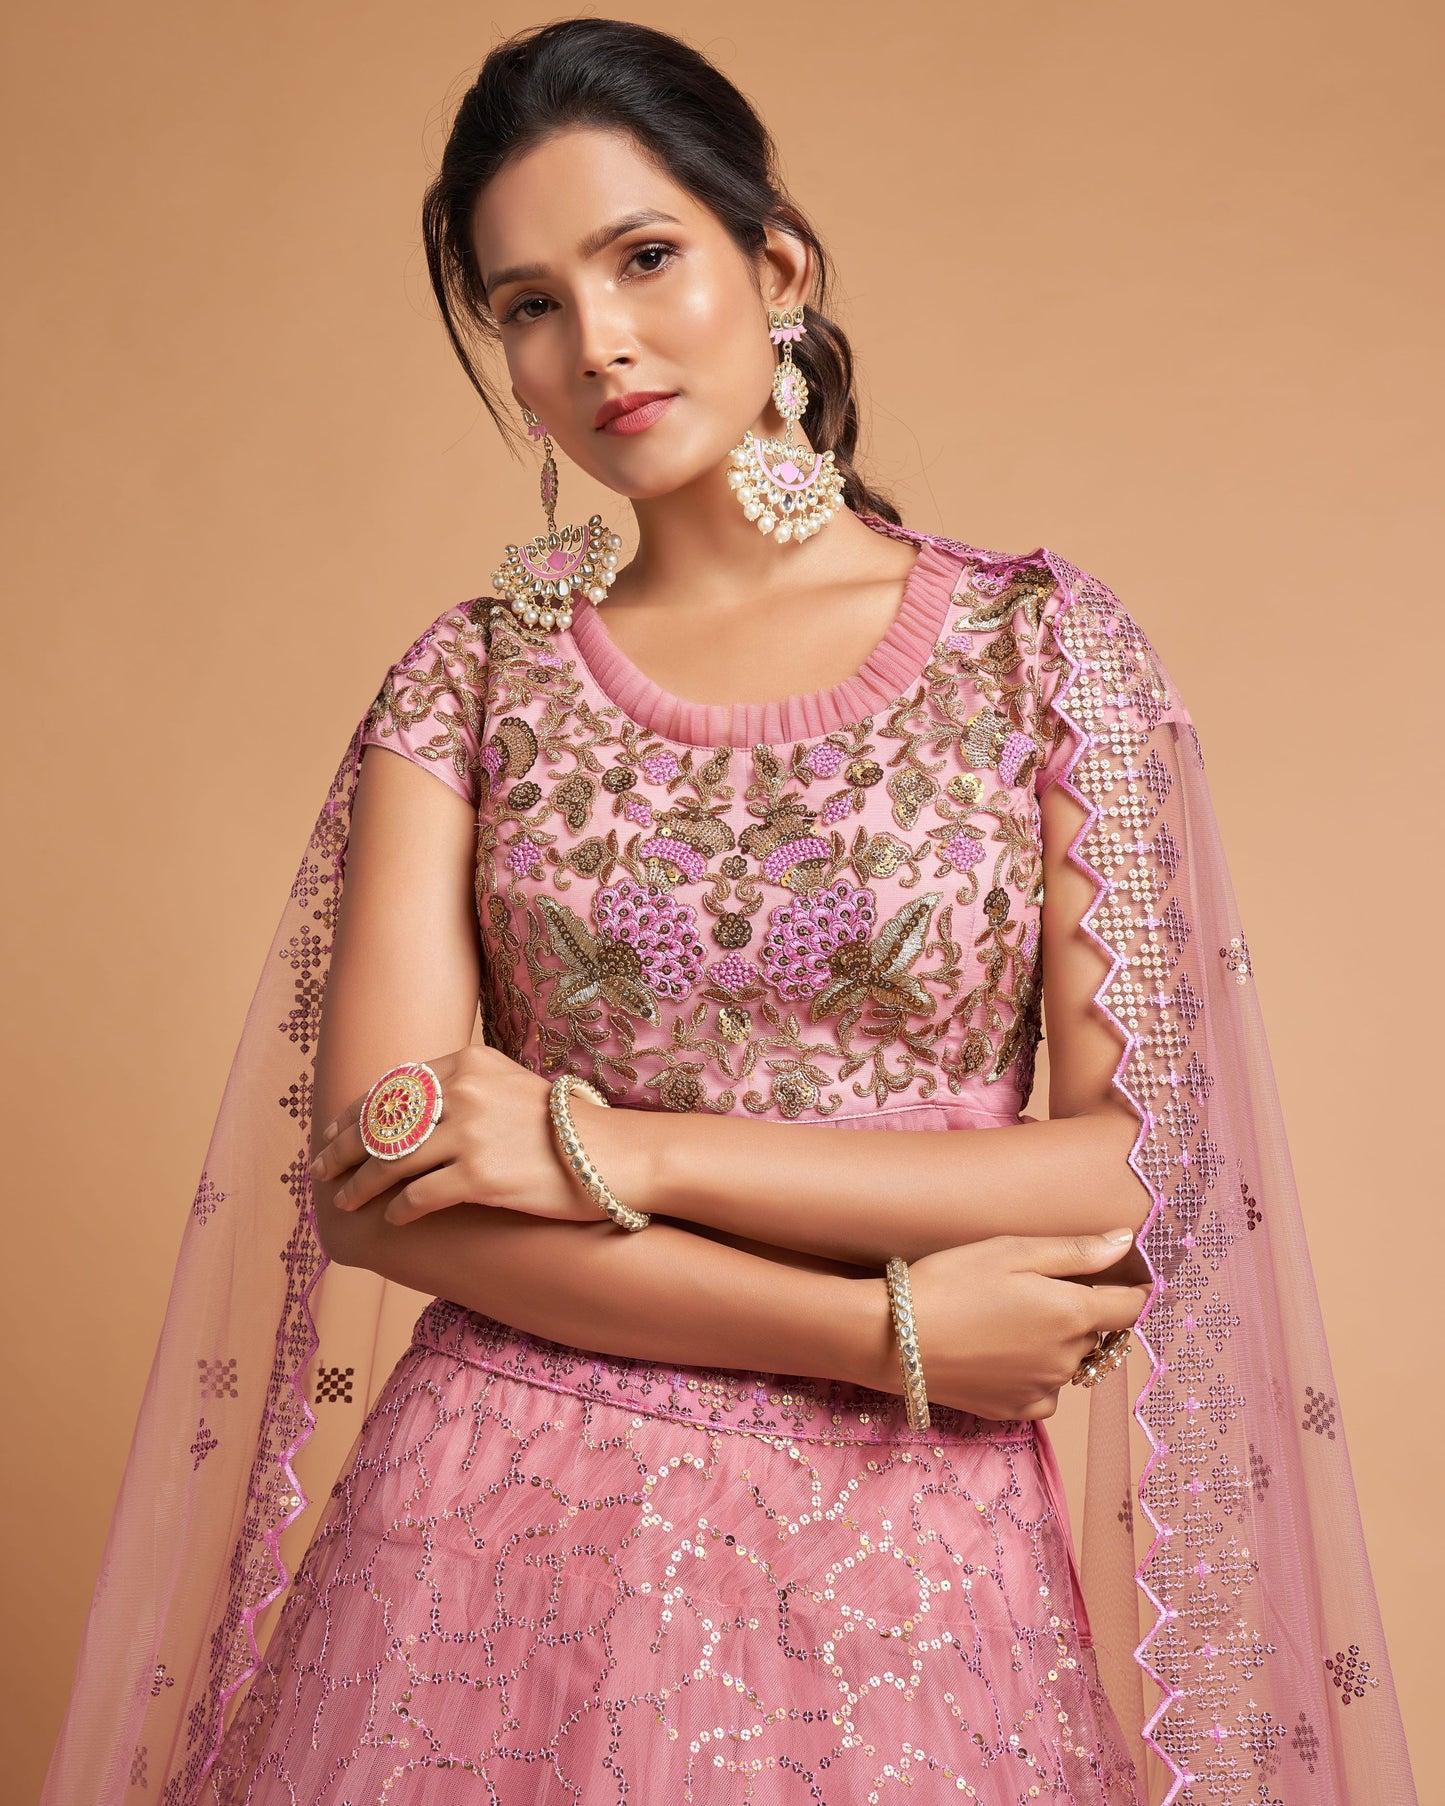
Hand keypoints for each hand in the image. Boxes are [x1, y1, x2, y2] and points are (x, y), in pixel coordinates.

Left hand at [309, 1046, 598, 1226]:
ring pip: (391, 1161)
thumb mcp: (507, 1084)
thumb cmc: (563, 1125)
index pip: (391, 1087)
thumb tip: (407, 1107)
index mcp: (466, 1064)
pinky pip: (418, 1196)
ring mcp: (470, 1134)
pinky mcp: (480, 1177)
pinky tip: (392, 1218)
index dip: (354, 1113)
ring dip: (361, 1185)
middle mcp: (464, 1092)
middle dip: (342, 1148)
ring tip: (347, 1201)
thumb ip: (461, 1087)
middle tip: (318, 1170)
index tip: (331, 1132)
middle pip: (382, 1122)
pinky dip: (398, 1209)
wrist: (613, 1155)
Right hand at [866, 1230, 1150, 1421]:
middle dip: (1081, 1313)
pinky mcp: (1015, 1411)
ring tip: (1007, 1321)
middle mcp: (1068, 1359)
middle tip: (1035, 1290)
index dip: (1132, 1289)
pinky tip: (1000, 1354)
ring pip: (1069, 1362)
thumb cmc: (951, 1281)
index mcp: (1074, 1315)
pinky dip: (1034, 1374)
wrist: (893, 1338)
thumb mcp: (1012, 1251)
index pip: (1131, 1306)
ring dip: (1056, 1344)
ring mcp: (1043, 1390)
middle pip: (1096, 1334)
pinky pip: (1044, 1392)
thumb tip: (1127, 1242)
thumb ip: (1077, 1251)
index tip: (1123, 1278)